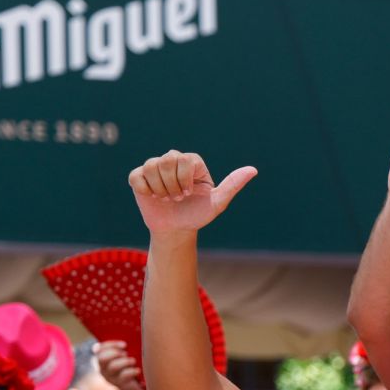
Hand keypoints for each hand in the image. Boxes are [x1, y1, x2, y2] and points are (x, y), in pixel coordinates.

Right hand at [96, 340, 146, 389]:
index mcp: (104, 360)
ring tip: (133, 361)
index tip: (124, 345)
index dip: (110, 345)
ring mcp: (111, 378)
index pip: (99, 349)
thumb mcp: (127, 356)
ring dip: (124, 361)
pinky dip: (131, 372)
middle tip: (126, 353)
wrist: (140, 388)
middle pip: (101, 358)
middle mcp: (104, 369)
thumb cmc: (133, 367)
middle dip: (114, 353)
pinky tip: (138, 370)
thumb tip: (129, 334)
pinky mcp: (119, 385)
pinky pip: (122, 377)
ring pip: (112, 367)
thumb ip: (123, 348)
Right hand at [128, 150, 257, 235]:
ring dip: (160, 190)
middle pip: (166, 161)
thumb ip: (233, 185)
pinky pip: (137, 177)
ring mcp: (154, 167)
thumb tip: (253, 170)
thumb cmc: (197, 214)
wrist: (176, 229)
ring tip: (166, 198)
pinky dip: (145, 190)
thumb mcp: (217, 202)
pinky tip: (153, 197)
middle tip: (177, 198)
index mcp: (192, 162)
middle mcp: (173, 159)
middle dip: (172, 186)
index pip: (184, 161)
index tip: (188, 194)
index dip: (184, 181)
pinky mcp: (139, 177)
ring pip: (151, 167)